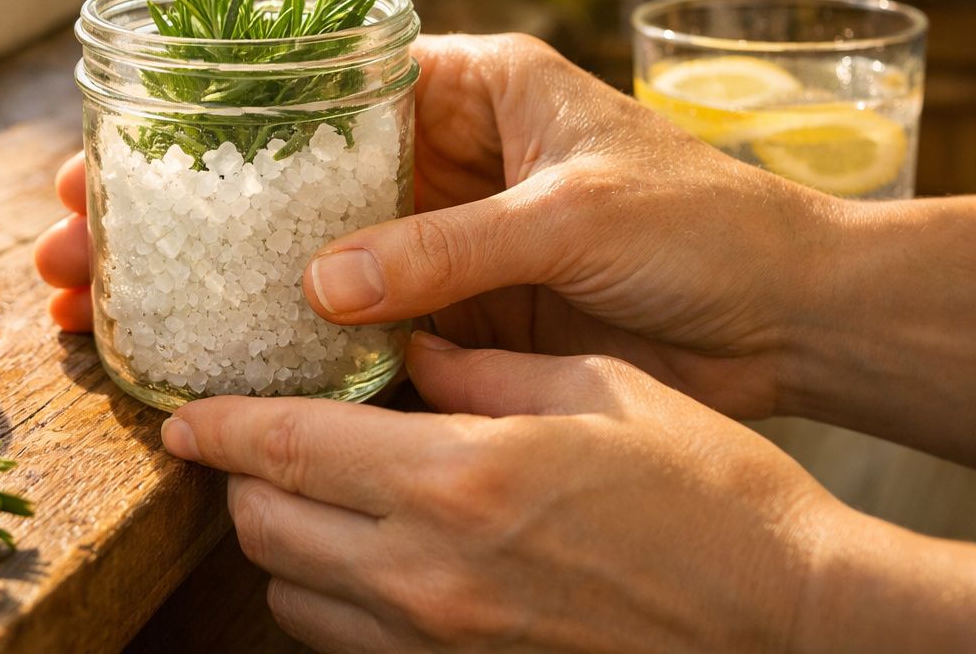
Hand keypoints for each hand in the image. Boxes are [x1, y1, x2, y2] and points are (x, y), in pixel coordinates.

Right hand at [35, 33, 842, 417]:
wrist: (789, 317)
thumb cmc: (709, 222)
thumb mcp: (577, 214)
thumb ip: (450, 247)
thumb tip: (321, 285)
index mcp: (468, 86)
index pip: (315, 82)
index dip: (215, 112)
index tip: (126, 143)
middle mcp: (435, 156)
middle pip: (279, 173)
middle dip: (177, 202)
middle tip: (76, 230)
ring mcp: (433, 238)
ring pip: (296, 250)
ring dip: (206, 274)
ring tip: (99, 298)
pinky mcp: (449, 311)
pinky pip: (349, 321)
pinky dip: (280, 338)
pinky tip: (202, 355)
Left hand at [162, 336, 843, 652]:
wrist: (791, 623)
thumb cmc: (712, 494)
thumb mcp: (599, 390)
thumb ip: (482, 367)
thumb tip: (413, 351)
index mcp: (458, 478)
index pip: (285, 450)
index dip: (218, 430)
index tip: (183, 417)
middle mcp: (429, 572)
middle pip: (264, 529)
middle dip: (240, 484)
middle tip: (254, 446)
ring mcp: (442, 642)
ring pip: (291, 599)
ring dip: (282, 546)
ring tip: (314, 502)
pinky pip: (349, 647)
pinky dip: (332, 603)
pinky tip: (371, 562)